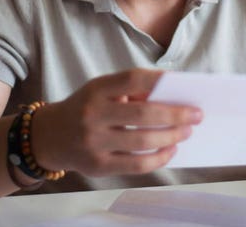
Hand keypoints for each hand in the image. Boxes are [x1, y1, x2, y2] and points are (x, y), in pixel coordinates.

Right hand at [29, 69, 201, 176]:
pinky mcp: (98, 166)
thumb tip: (172, 99)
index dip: (160, 80)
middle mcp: (93, 114)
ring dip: (171, 136)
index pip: (133, 79)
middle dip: (176, 114)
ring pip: (143, 141)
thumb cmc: (86, 109)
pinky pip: (136, 165)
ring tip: (186, 132)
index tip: (184, 84)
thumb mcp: (100, 92)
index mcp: (96, 89)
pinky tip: (170, 150)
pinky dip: (158, 158)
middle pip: (143, 113)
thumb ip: (130, 92)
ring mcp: (94, 142)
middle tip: (196, 115)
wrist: (49, 136)